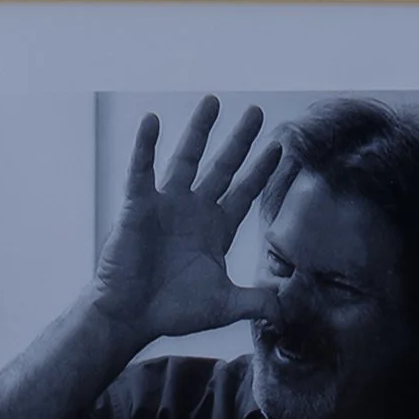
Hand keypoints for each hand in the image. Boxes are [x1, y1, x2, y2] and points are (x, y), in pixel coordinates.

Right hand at [91, 99, 279, 351]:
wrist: (130, 317)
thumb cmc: (173, 311)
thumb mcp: (224, 306)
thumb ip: (257, 302)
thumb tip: (287, 310)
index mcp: (216, 229)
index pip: (244, 192)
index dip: (262, 171)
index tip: (279, 148)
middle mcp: (193, 210)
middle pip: (222, 166)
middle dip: (240, 140)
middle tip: (255, 112)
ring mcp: (166, 205)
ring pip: (186, 159)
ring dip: (199, 130)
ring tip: (213, 102)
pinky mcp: (138, 207)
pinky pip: (142, 170)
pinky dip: (145, 146)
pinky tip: (151, 121)